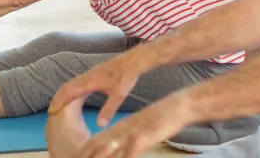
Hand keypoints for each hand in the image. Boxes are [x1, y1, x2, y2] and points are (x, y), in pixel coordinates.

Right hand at [49, 53, 142, 126]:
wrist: (133, 60)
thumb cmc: (126, 76)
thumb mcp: (119, 95)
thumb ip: (109, 109)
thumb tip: (100, 125)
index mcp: (90, 81)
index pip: (69, 91)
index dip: (59, 101)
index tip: (52, 110)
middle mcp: (87, 76)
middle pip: (67, 86)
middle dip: (58, 98)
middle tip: (52, 110)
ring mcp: (91, 73)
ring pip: (72, 82)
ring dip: (64, 92)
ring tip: (60, 104)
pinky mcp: (95, 72)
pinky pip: (78, 80)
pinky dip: (71, 88)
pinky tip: (75, 94)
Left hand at [76, 96, 191, 157]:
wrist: (176, 107)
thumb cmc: (159, 120)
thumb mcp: (139, 129)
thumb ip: (127, 137)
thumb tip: (118, 150)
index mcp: (119, 128)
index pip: (95, 140)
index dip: (83, 152)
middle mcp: (121, 130)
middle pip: (96, 145)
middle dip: (84, 156)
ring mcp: (130, 134)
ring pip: (107, 148)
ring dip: (97, 157)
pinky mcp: (141, 138)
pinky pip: (128, 153)